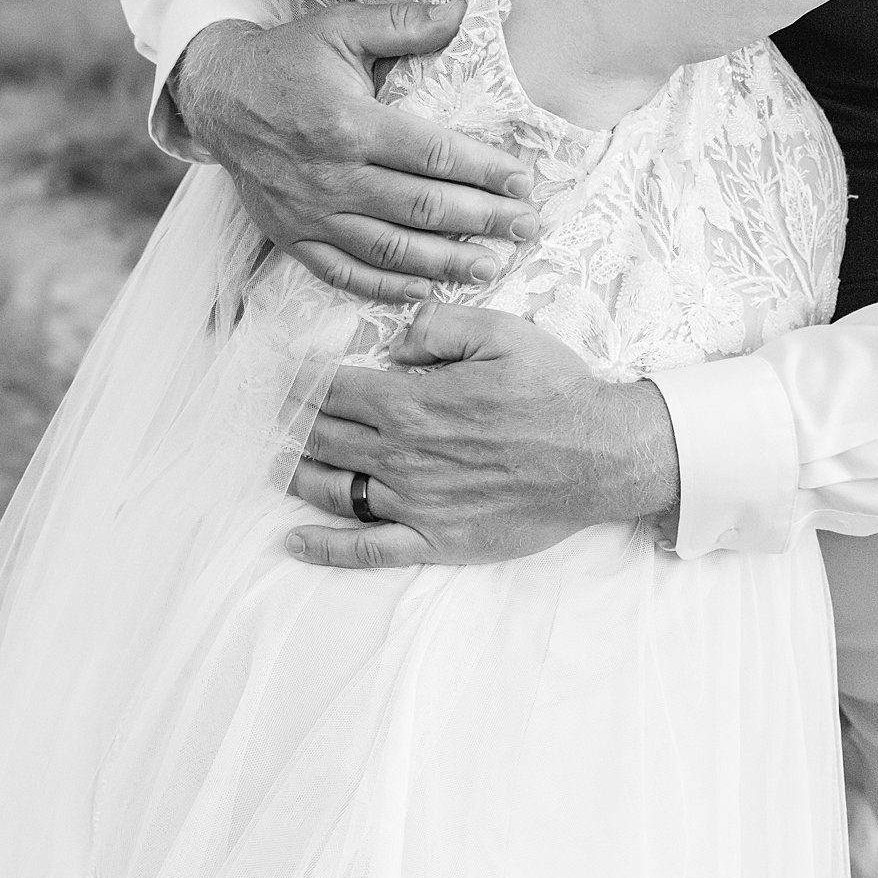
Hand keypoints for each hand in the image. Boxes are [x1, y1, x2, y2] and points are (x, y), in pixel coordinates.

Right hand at [172, 4, 539, 301]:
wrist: (217, 96)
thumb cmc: (287, 60)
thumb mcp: (342, 28)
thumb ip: (405, 24)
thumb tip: (463, 9)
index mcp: (349, 122)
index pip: (433, 155)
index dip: (484, 172)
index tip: (523, 183)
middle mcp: (331, 175)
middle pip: (422, 207)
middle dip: (482, 220)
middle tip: (526, 227)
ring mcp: (311, 213)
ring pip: (391, 250)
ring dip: (446, 263)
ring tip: (491, 265)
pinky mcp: (293, 237)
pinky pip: (346, 274)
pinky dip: (389, 287)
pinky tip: (427, 289)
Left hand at [285, 303, 680, 567]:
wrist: (600, 455)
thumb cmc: (555, 391)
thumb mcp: (502, 331)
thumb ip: (438, 327)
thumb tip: (393, 344)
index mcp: (413, 402)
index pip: (333, 390)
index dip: (301, 381)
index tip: (287, 376)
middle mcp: (403, 454)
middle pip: (324, 438)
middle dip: (292, 424)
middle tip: (277, 417)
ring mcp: (415, 503)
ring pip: (333, 490)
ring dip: (296, 475)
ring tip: (280, 465)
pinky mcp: (434, 540)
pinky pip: (365, 550)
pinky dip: (324, 548)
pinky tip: (296, 541)